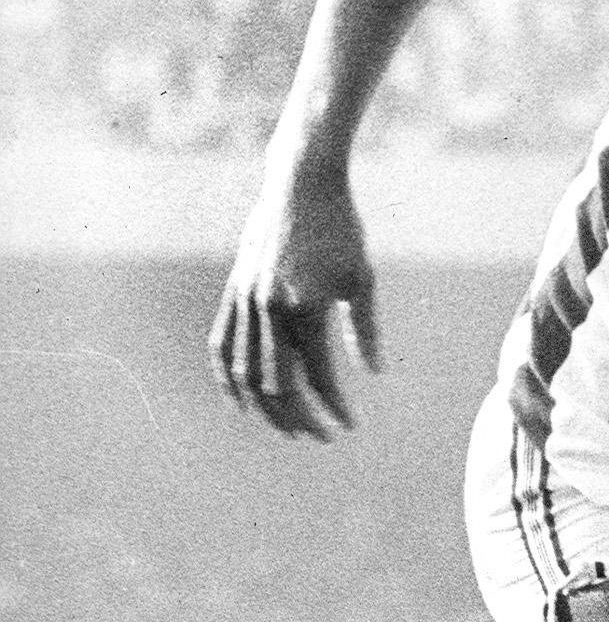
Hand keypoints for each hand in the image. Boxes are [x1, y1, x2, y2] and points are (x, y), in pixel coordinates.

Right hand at [208, 170, 381, 440]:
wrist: (300, 185)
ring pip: (243, 368)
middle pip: (275, 382)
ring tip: (286, 426)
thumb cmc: (341, 231)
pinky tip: (241, 397)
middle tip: (320, 436)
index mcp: (303, 308)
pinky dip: (227, 373)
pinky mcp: (233, 290)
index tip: (349, 426)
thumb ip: (364, 330)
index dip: (332, 406)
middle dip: (298, 416)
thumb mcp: (360, 280)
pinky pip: (222, 340)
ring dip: (263, 405)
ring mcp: (244, 299)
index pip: (315, 375)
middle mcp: (267, 308)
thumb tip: (374, 373)